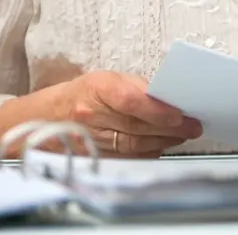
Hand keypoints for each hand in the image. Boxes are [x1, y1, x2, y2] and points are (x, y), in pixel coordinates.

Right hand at [59, 71, 201, 157]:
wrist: (45, 118)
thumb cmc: (84, 94)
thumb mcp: (108, 79)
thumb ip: (138, 88)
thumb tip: (169, 101)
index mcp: (97, 89)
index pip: (131, 101)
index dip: (157, 110)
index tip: (179, 115)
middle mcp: (90, 116)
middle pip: (135, 126)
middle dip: (169, 128)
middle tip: (192, 127)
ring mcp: (89, 140)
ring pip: (133, 145)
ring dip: (162, 141)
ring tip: (181, 136)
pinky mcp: (90, 157)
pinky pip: (125, 158)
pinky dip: (147, 152)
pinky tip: (161, 146)